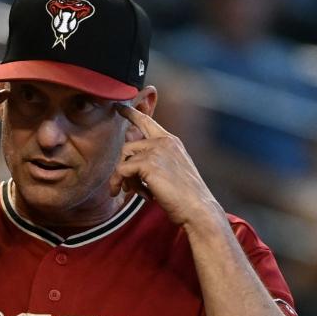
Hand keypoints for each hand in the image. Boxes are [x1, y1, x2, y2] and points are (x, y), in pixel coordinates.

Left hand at [111, 105, 223, 227]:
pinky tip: (134, 195)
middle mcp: (164, 141)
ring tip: (135, 193)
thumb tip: (128, 159)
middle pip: (127, 147)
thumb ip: (153, 160)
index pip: (147, 121)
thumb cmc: (185, 196)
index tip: (118, 107)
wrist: (198, 209)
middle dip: (123, 168)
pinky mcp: (148, 163)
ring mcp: (156, 150)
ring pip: (123, 159)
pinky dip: (120, 183)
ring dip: (124, 179)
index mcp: (171, 141)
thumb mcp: (171, 171)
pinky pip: (121, 170)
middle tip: (128, 188)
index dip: (130, 113)